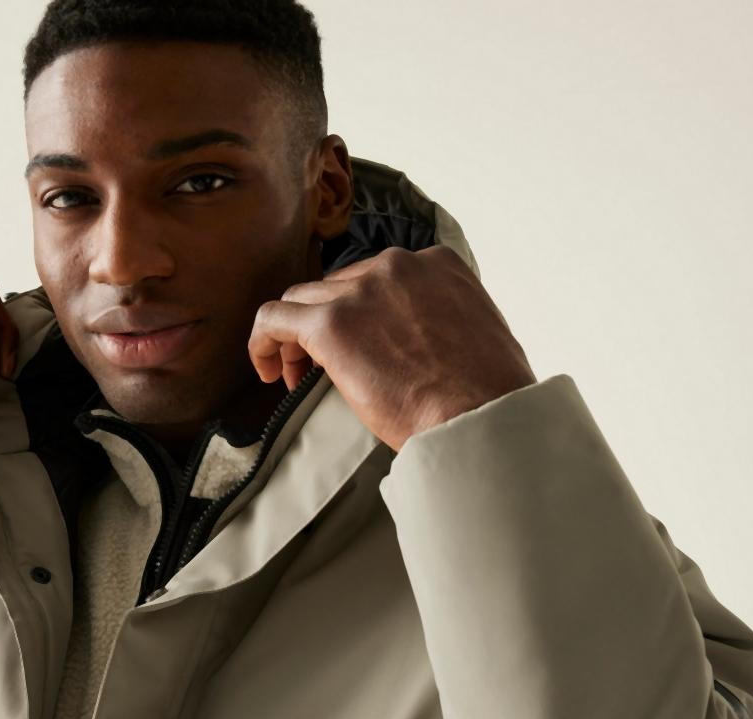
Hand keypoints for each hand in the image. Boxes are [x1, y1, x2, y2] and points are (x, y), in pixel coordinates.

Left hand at [248, 245, 536, 451]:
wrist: (480, 419)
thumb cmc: (489, 395)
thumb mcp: (482, 333)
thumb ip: (448, 319)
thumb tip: (432, 340)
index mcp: (437, 264)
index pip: (378, 279)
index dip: (362, 313)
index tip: (362, 346)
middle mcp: (397, 266)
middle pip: (338, 287)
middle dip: (328, 324)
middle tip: (325, 369)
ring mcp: (362, 292)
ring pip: (303, 300)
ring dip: (297, 338)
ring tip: (297, 376)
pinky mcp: (331, 324)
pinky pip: (273, 318)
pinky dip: (263, 341)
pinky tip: (268, 372)